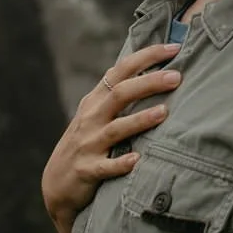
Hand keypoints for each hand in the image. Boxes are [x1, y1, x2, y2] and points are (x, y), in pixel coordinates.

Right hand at [41, 43, 182, 232]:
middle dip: (149, 83)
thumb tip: (156, 72)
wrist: (56, 184)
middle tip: (177, 77)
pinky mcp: (87, 170)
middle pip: (120, 94)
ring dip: (140, 119)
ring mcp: (88, 144)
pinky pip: (106, 166)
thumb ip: (119, 95)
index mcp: (95, 100)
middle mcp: (91, 118)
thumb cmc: (86, 144)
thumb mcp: (95, 115)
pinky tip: (137, 159)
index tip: (173, 48)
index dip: (146, 57)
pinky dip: (121, 163)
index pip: (120, 70)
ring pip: (116, 128)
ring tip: (164, 112)